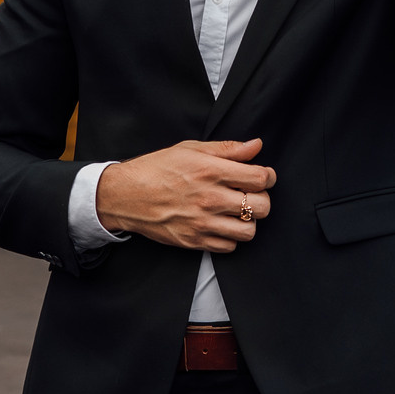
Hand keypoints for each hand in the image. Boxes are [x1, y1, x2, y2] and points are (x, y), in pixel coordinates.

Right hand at [96, 138, 274, 252]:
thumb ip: (227, 149)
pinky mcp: (194, 241)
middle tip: (251, 194)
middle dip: (262, 199)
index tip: (263, 175)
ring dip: (248, 221)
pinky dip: (230, 237)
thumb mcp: (191, 149)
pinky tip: (222, 225)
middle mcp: (209, 198)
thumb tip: (256, 146)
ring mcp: (202, 223)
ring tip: (238, 212)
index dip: (268, 176)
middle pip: (262, 207)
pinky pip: (229, 247)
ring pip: (249, 231)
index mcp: (210, 171)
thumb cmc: (157, 168)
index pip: (260, 178)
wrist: (126, 195)